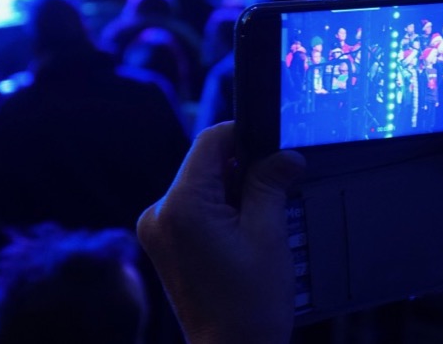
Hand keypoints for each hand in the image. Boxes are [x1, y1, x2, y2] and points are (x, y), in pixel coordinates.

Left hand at [137, 122, 304, 343]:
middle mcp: (159, 213)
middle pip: (204, 164)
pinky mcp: (162, 242)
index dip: (241, 136)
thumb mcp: (269, 234)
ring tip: (259, 221)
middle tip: (275, 189)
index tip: (270, 145)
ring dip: (232, 191)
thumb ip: (271, 184)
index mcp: (182, 206)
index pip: (209, 143)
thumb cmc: (250, 306)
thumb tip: (285, 154)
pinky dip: (219, 209)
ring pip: (200, 185)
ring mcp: (157, 229)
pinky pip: (192, 207)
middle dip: (240, 170)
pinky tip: (242, 233)